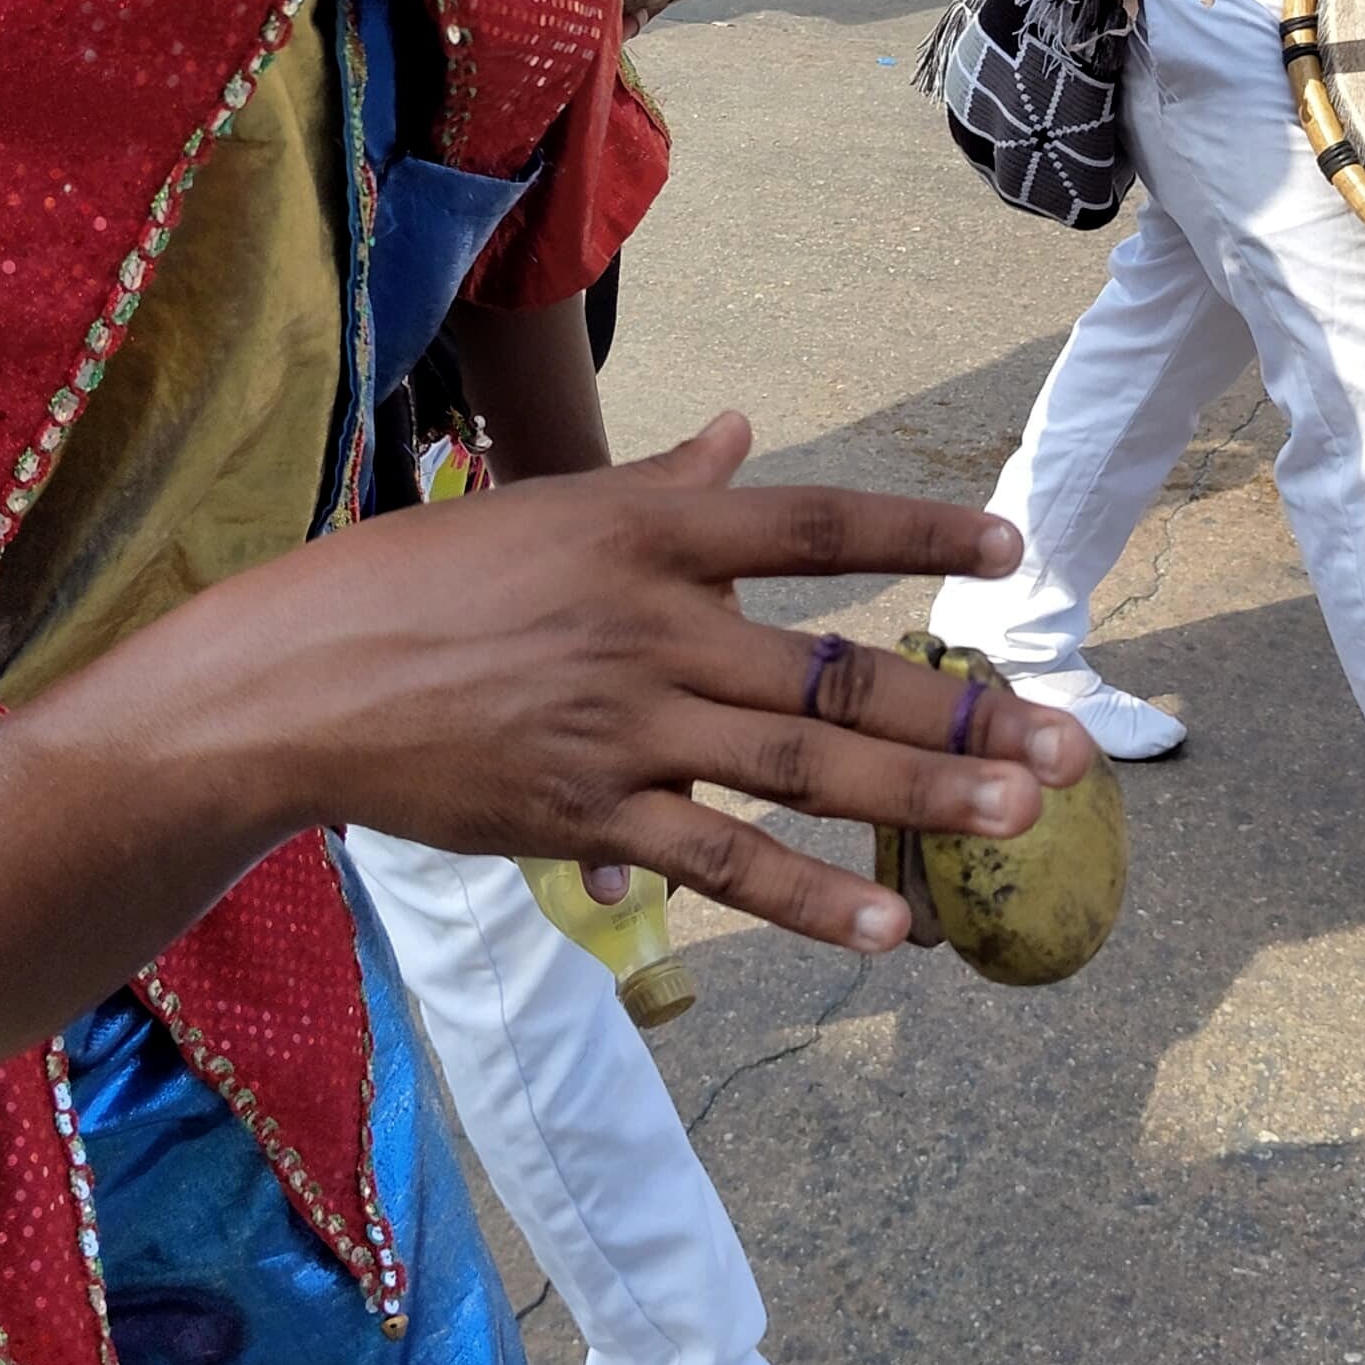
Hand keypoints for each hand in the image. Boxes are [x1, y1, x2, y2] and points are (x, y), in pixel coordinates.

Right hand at [239, 417, 1093, 954]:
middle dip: (963, 712)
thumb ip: (663, 482)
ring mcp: (624, 722)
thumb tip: (742, 434)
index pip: (811, 523)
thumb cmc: (418, 580)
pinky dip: (810, 900)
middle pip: (838, 670)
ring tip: (1019, 820)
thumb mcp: (545, 510)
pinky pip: (721, 861)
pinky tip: (890, 930)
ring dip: (922, 801)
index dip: (920, 529)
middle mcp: (651, 619)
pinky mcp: (587, 812)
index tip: (1014, 550)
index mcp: (645, 529)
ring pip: (802, 768)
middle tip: (1069, 745)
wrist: (294, 679)